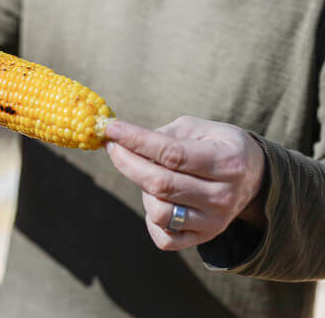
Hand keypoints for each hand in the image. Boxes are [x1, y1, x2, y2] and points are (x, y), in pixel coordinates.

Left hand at [105, 116, 265, 250]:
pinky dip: (150, 219)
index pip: (172, 153)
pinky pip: (164, 238)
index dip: (136, 140)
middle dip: (127, 162)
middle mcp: (223, 195)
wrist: (254, 178)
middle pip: (161, 184)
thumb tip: (125, 141)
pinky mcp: (203, 237)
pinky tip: (156, 199)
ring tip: (148, 175)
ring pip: (158, 212)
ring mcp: (214, 222)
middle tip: (113, 147)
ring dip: (143, 190)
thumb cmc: (218, 146)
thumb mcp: (201, 128)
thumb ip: (165, 134)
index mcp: (227, 161)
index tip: (112, 129)